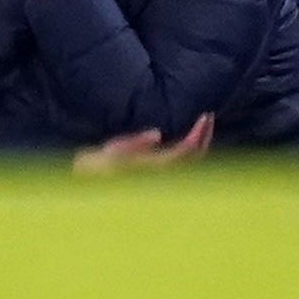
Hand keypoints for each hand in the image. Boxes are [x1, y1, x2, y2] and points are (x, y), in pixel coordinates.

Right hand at [73, 113, 213, 175]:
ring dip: (200, 143)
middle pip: (195, 157)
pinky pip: (183, 162)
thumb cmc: (98, 167)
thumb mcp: (112, 151)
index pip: (187, 150)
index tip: (205, 115)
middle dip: (205, 136)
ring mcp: (162, 176)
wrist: (90, 183)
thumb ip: (135, 144)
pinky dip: (191, 149)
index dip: (199, 133)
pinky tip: (189, 139)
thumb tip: (157, 134)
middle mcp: (163, 174)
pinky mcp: (158, 175)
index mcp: (155, 166)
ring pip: (191, 162)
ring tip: (203, 125)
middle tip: (208, 116)